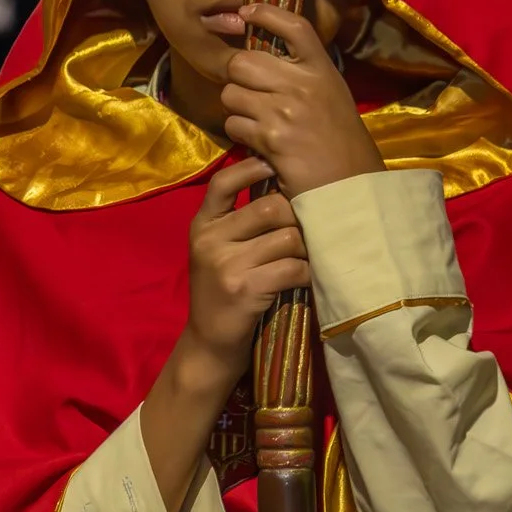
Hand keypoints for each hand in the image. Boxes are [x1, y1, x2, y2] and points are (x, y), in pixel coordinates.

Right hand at [183, 157, 309, 379]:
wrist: (209, 345)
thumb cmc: (222, 292)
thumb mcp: (217, 251)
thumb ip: (238, 220)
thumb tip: (284, 182)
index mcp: (202, 225)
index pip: (223, 181)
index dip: (252, 167)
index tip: (277, 166)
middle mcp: (209, 240)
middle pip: (271, 207)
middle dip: (298, 217)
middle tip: (309, 229)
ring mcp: (226, 265)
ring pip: (287, 237)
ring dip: (307, 248)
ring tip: (309, 256)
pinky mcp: (245, 290)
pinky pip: (292, 268)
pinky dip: (306, 273)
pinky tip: (306, 280)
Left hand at [218, 4, 385, 197]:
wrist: (352, 189)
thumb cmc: (342, 146)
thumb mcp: (333, 99)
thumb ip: (305, 78)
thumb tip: (266, 61)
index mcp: (323, 70)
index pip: (294, 26)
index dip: (266, 12)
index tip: (246, 10)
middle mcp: (304, 84)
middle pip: (243, 61)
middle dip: (237, 78)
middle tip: (249, 94)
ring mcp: (285, 110)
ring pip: (231, 93)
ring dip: (236, 109)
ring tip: (256, 123)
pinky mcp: (271, 138)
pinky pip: (234, 125)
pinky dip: (240, 135)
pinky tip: (258, 144)